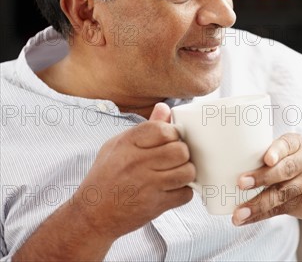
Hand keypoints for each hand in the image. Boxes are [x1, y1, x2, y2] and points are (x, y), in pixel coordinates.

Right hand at [73, 102, 194, 240]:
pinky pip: (185, 194)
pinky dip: (182, 192)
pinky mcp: (155, 205)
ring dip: (185, 173)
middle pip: (180, 150)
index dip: (173, 134)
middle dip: (182, 153)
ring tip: (175, 174)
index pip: (164, 130)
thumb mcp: (117, 146)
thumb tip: (164, 108)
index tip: (170, 140)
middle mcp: (137, 163)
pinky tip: (171, 190)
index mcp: (127, 144)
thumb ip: (145, 128)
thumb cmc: (106, 177)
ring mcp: (147, 185)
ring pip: (187, 171)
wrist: (91, 216)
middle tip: (174, 159)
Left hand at [232, 133, 301, 225]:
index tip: (266, 159)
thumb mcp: (287, 149)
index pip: (287, 145)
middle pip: (285, 170)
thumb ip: (263, 151)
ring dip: (257, 204)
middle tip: (241, 182)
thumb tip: (220, 155)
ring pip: (281, 194)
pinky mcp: (301, 203)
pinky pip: (278, 210)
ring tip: (238, 213)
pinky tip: (244, 219)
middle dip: (263, 177)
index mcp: (297, 144)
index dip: (277, 151)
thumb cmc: (294, 161)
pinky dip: (259, 216)